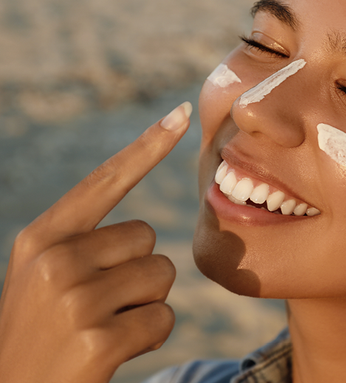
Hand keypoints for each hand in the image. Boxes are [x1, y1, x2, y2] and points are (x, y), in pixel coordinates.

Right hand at [0, 102, 191, 382]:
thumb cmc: (43, 330)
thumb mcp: (47, 275)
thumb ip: (86, 242)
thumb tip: (145, 232)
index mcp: (43, 236)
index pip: (106, 179)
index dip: (148, 145)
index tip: (182, 113)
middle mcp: (55, 260)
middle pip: (147, 236)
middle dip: (138, 269)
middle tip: (100, 303)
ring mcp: (75, 301)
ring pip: (161, 274)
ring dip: (146, 301)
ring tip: (104, 326)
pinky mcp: (97, 343)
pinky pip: (163, 318)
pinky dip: (150, 335)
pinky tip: (112, 351)